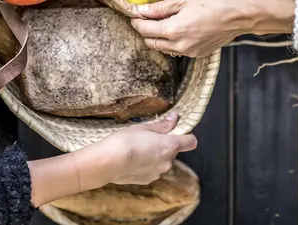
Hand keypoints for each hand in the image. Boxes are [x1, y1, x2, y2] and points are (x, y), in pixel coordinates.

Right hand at [28, 112, 196, 206]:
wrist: (106, 163)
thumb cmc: (124, 141)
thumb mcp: (144, 127)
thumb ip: (162, 125)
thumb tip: (175, 118)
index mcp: (170, 147)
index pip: (191, 142)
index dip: (186, 135)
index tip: (176, 129)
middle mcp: (167, 162)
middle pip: (174, 151)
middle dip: (165, 144)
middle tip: (149, 136)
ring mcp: (157, 173)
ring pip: (162, 161)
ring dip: (155, 155)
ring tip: (138, 148)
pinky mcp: (146, 180)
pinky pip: (152, 170)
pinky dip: (147, 164)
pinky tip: (133, 159)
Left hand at [131, 0, 295, 57]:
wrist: (241, 15)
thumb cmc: (216, 2)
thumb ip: (161, 7)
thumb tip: (140, 10)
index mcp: (174, 29)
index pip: (144, 29)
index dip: (136, 21)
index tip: (134, 13)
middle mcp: (179, 45)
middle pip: (151, 41)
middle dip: (145, 30)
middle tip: (146, 16)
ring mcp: (189, 52)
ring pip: (163, 48)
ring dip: (158, 37)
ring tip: (162, 21)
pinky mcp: (198, 54)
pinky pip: (177, 50)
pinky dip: (172, 41)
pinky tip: (178, 28)